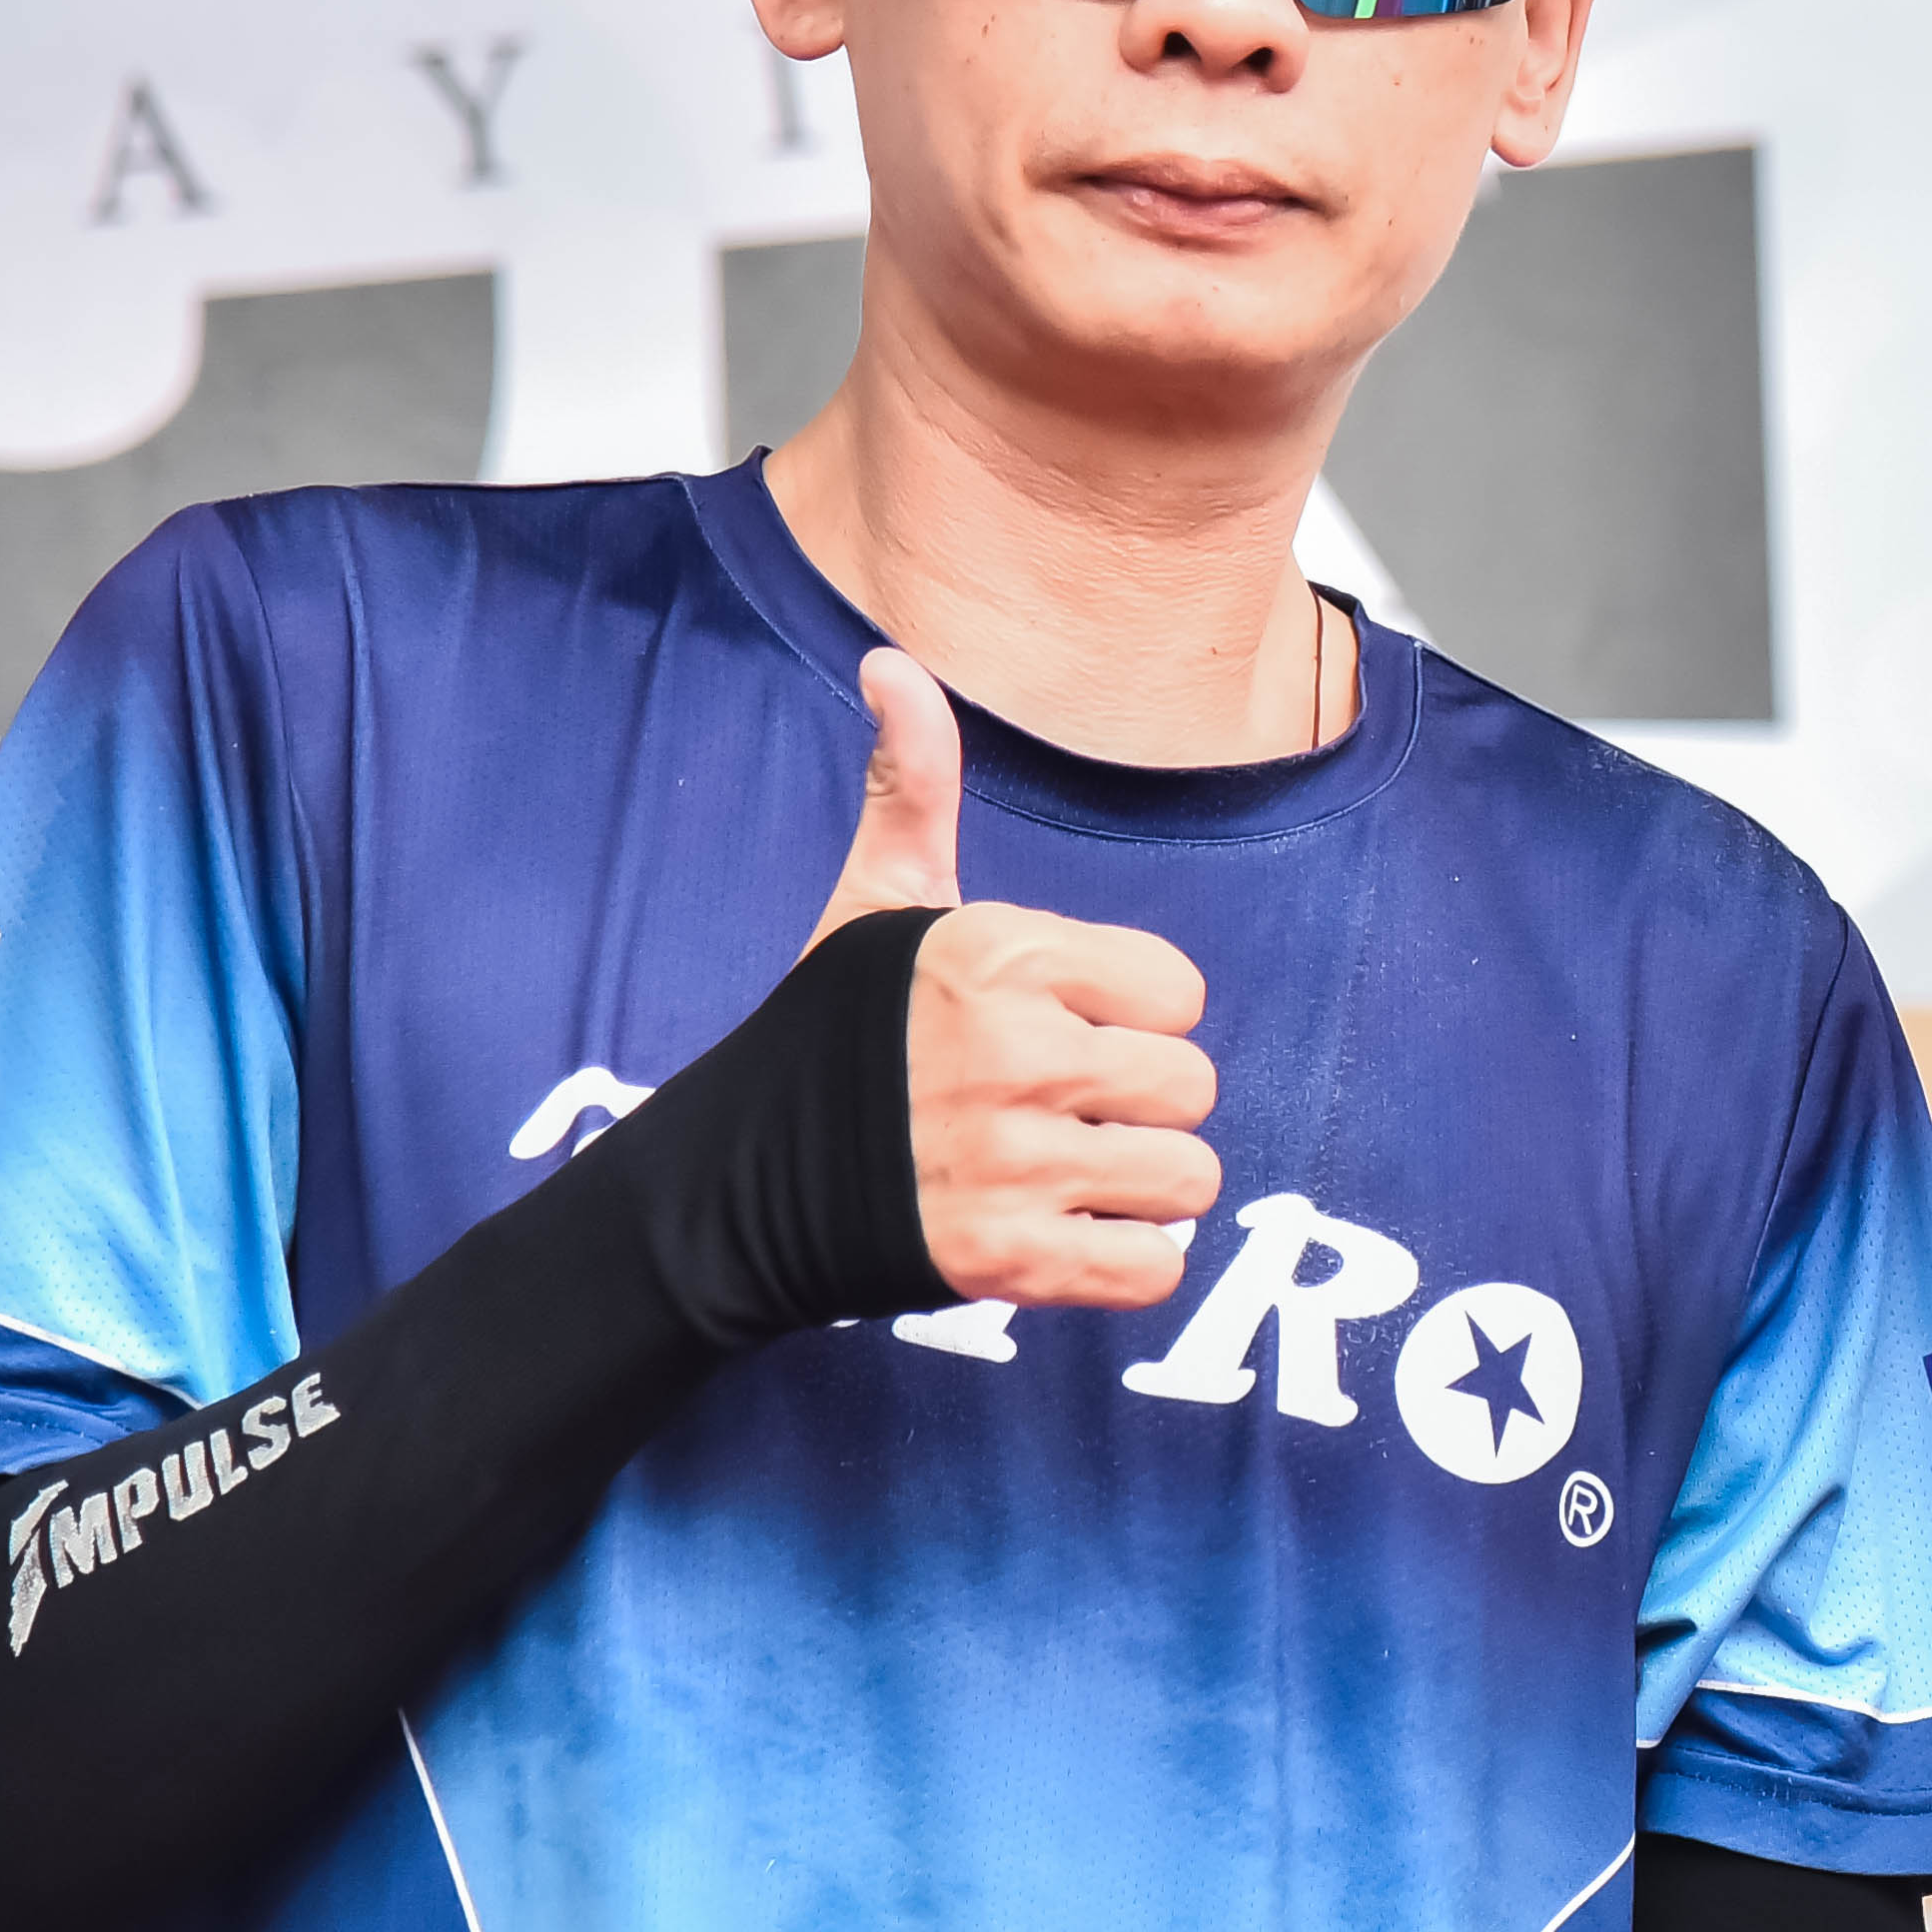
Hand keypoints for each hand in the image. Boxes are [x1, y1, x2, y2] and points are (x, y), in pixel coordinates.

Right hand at [807, 645, 1219, 1308]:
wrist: (737, 1183)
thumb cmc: (833, 1035)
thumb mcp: (875, 903)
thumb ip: (913, 785)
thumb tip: (890, 663)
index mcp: (998, 959)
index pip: (1179, 991)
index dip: (1133, 1017)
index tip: (1063, 1029)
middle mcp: (1012, 1056)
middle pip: (1194, 1086)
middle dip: (1140, 1106)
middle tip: (1059, 1111)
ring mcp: (1010, 1165)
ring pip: (1187, 1179)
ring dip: (1137, 1188)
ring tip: (1061, 1172)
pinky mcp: (1005, 1265)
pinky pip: (1155, 1268)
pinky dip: (1127, 1263)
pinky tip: (1063, 1233)